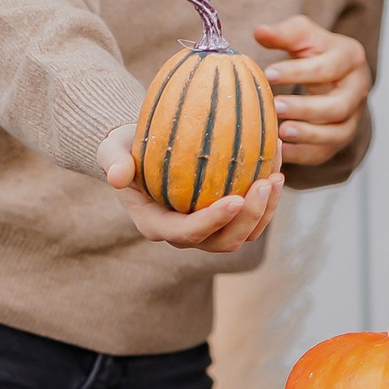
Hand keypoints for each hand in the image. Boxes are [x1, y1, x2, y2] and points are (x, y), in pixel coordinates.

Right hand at [97, 127, 282, 254]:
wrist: (141, 150)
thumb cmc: (126, 148)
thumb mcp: (111, 149)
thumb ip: (111, 161)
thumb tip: (116, 177)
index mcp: (157, 225)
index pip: (189, 233)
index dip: (214, 221)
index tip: (235, 197)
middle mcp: (186, 234)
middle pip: (225, 241)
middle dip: (250, 217)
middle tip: (266, 182)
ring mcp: (209, 228)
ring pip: (246, 233)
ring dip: (266, 210)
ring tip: (277, 175)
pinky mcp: (226, 217)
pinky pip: (253, 214)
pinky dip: (269, 196)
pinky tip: (276, 162)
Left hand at [255, 15, 369, 167]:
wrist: (333, 73)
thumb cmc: (315, 51)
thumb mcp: (303, 35)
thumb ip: (284, 33)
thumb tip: (260, 32)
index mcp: (351, 58)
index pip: (328, 67)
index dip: (298, 72)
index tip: (269, 73)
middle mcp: (358, 90)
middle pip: (338, 106)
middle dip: (305, 108)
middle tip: (274, 106)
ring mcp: (353, 117)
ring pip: (337, 133)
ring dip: (308, 135)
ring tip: (280, 132)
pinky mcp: (341, 138)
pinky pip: (326, 152)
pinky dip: (304, 154)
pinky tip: (281, 151)